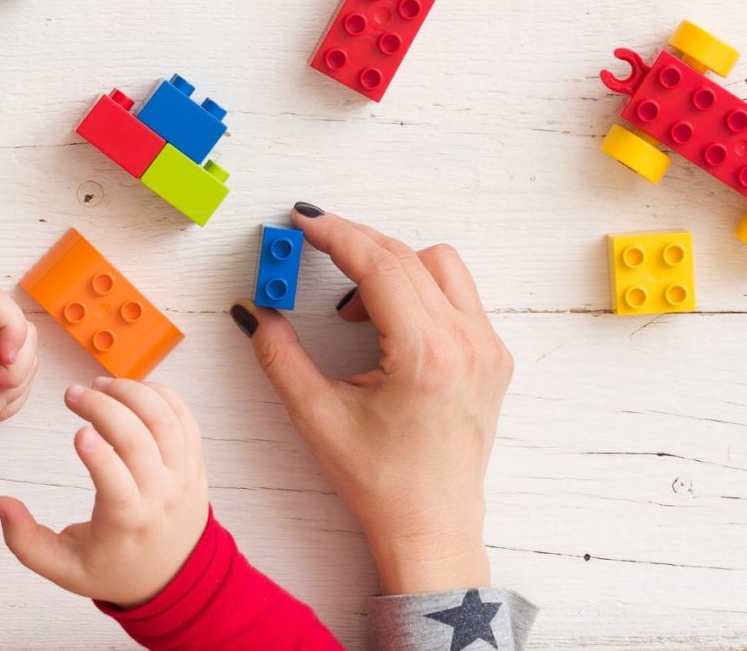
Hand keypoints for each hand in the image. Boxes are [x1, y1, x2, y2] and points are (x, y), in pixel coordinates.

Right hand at [0, 378, 208, 609]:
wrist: (176, 577)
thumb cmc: (116, 567)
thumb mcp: (64, 567)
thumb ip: (24, 540)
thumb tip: (0, 502)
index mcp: (127, 523)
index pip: (118, 485)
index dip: (99, 456)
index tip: (78, 432)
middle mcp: (161, 495)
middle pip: (139, 440)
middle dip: (104, 407)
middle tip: (73, 395)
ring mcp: (182, 475)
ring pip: (164, 420)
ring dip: (130, 392)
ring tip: (100, 386)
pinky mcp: (194, 460)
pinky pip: (183, 416)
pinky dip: (158, 395)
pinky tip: (130, 391)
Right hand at [234, 205, 512, 594]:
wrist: (432, 526)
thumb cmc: (380, 481)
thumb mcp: (316, 416)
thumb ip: (279, 355)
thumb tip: (254, 310)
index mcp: (426, 355)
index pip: (380, 266)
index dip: (335, 234)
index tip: (302, 220)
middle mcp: (467, 343)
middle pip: (407, 256)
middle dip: (354, 242)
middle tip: (311, 247)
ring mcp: (487, 348)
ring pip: (440, 266)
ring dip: (392, 266)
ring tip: (352, 307)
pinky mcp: (493, 356)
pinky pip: (457, 294)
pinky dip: (417, 290)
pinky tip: (385, 325)